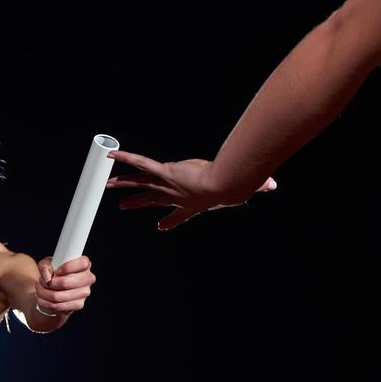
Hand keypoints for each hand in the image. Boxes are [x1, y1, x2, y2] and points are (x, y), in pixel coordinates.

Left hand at [34, 255, 95, 315]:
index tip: (56, 271)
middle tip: (41, 281)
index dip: (67, 267)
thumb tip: (47, 277)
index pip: (82, 264)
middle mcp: (88, 278)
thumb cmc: (54, 271)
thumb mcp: (47, 264)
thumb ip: (44, 266)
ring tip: (39, 289)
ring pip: (59, 296)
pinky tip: (42, 299)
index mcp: (85, 264)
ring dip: (44, 294)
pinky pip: (60, 306)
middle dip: (49, 284)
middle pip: (66, 283)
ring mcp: (85, 292)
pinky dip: (47, 303)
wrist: (57, 287)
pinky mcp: (79, 304)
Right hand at [103, 149, 276, 230]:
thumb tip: (273, 184)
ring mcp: (168, 184)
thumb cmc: (233, 189)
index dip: (169, 221)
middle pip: (151, 199)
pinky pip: (142, 164)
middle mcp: (177, 196)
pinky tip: (112, 155)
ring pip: (141, 183)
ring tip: (107, 185)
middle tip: (122, 206)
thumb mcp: (247, 187)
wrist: (224, 185)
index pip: (178, 214)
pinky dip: (126, 158)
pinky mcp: (165, 171)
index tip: (161, 226)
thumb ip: (259, 185)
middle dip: (136, 202)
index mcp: (193, 204)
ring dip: (123, 183)